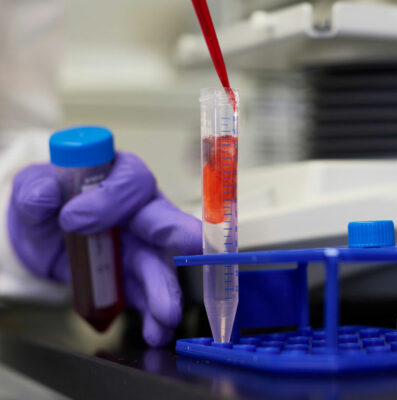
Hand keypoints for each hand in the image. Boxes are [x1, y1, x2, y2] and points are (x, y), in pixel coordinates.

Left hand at [8, 152, 201, 346]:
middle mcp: (140, 210)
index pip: (130, 181)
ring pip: (158, 264)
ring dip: (165, 288)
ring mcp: (141, 246)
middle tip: (193, 243)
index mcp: (120, 178)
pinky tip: (157, 329)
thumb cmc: (51, 200)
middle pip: (163, 219)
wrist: (45, 237)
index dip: (110, 199)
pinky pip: (147, 295)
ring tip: (167, 313)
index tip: (73, 218)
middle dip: (178, 233)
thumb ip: (37, 189)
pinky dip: (153, 313)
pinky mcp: (134, 277)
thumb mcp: (34, 187)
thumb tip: (45, 197)